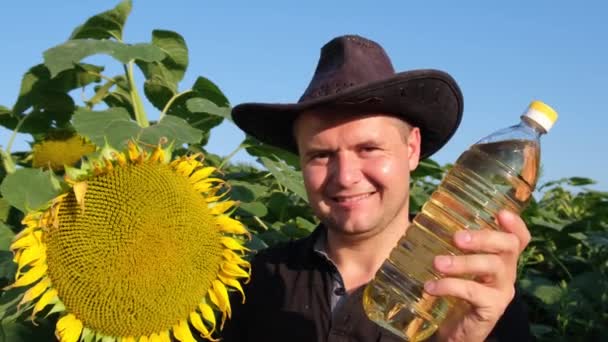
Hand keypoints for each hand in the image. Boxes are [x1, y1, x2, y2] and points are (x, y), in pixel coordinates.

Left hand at [423, 210, 530, 341]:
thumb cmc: (454, 293)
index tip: (501, 212)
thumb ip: (451, 247)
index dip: (515, 224)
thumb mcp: (456, 267)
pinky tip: (431, 287)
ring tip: (437, 263)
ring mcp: (502, 291)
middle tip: (456, 238)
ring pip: (494, 266)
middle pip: (509, 246)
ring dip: (463, 262)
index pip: (518, 238)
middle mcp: (507, 273)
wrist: (454, 331)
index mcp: (500, 259)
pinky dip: (450, 286)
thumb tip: (422, 218)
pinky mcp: (492, 309)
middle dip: (484, 237)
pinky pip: (474, 292)